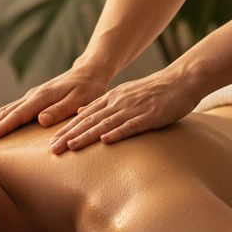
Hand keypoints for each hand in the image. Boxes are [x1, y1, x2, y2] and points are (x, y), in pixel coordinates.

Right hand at [0, 65, 109, 142]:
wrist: (88, 72)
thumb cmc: (87, 89)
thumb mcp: (79, 100)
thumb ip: (60, 110)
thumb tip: (40, 120)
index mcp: (42, 97)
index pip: (18, 115)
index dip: (2, 127)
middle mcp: (32, 96)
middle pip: (5, 112)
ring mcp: (31, 97)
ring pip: (5, 110)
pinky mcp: (32, 99)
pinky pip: (10, 110)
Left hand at [49, 66, 197, 152]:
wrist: (180, 81)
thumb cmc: (153, 92)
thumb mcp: (123, 94)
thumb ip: (103, 104)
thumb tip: (81, 113)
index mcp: (111, 99)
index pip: (83, 116)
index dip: (67, 129)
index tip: (51, 143)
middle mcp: (118, 102)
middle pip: (89, 121)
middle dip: (70, 135)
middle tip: (53, 150)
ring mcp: (133, 108)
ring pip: (105, 124)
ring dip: (87, 136)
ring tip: (71, 147)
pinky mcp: (149, 115)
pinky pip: (131, 125)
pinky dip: (117, 133)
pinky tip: (106, 141)